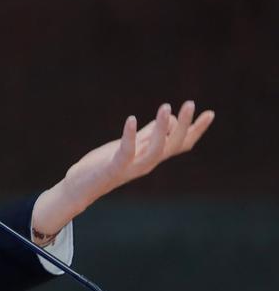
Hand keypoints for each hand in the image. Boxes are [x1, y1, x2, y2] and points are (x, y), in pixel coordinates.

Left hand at [62, 100, 215, 212]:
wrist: (81, 186)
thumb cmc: (105, 164)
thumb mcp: (130, 145)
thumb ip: (148, 134)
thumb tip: (166, 119)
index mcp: (152, 156)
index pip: (181, 144)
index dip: (196, 130)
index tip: (210, 113)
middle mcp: (147, 163)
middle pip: (174, 145)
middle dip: (185, 125)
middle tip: (190, 103)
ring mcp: (132, 166)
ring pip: (156, 150)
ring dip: (163, 128)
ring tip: (166, 107)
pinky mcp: (114, 167)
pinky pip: (126, 151)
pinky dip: (130, 136)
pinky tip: (131, 119)